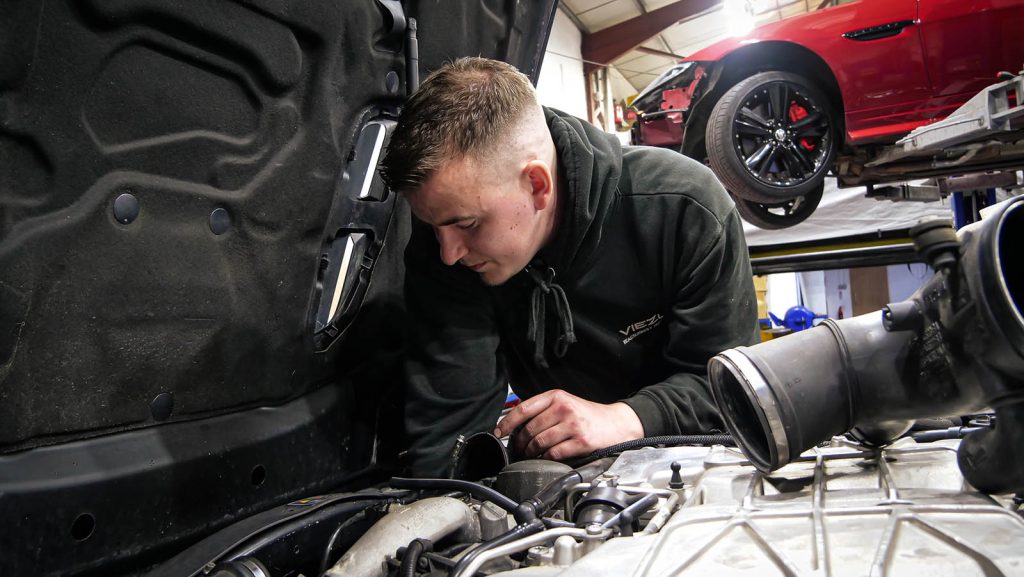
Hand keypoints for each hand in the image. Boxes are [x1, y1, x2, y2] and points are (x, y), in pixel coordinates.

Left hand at [494, 390, 644, 459]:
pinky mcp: (580, 441)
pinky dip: (546, 458)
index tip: (499, 433)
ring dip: (531, 452)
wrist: (618, 423)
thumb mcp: (566, 403)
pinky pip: (554, 453)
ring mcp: (573, 425)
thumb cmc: (589, 415)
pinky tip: (545, 458)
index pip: (524, 409)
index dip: (507, 423)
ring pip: (540, 442)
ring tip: (530, 455)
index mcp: (557, 396)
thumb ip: (544, 409)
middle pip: (530, 429)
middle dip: (520, 443)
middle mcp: (564, 408)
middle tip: (518, 450)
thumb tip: (516, 424)